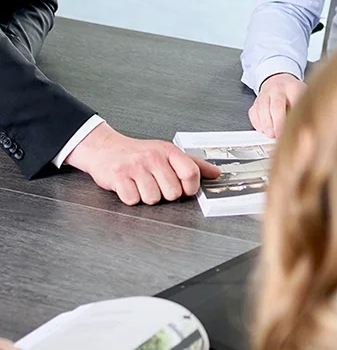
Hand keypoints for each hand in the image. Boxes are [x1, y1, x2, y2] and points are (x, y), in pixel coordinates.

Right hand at [65, 123, 221, 205]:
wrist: (106, 149)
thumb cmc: (141, 153)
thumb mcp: (169, 154)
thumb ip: (194, 165)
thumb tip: (216, 173)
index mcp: (169, 151)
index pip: (191, 174)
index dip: (190, 188)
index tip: (185, 189)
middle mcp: (154, 157)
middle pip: (173, 192)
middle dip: (165, 194)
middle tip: (156, 184)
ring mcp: (135, 167)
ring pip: (153, 199)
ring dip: (146, 197)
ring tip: (141, 184)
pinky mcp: (118, 177)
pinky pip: (133, 200)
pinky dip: (131, 198)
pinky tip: (129, 187)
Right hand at [248, 73, 305, 137]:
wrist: (279, 80)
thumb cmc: (293, 93)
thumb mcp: (304, 96)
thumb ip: (306, 110)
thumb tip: (309, 130)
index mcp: (293, 88)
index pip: (294, 102)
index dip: (294, 118)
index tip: (295, 129)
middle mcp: (278, 89)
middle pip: (276, 106)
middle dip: (277, 123)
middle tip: (279, 135)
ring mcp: (265, 94)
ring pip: (262, 109)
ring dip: (266, 124)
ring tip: (271, 134)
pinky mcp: (256, 100)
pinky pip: (253, 112)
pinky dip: (257, 123)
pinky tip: (263, 129)